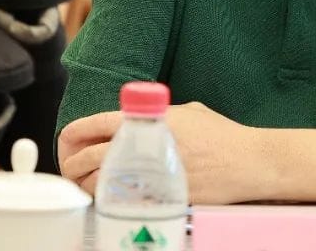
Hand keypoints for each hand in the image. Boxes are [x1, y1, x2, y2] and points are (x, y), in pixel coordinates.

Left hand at [59, 103, 267, 203]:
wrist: (247, 162)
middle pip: (86, 158)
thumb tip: (138, 121)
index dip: (72, 135)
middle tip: (73, 171)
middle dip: (72, 166)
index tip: (68, 143)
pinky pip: (119, 204)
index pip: (92, 124)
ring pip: (97, 186)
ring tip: (87, 188)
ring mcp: (147, 176)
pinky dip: (109, 203)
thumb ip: (156, 115)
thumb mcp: (187, 111)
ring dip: (85, 188)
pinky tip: (111, 201)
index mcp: (147, 120)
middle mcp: (143, 146)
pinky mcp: (156, 200)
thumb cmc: (221, 135)